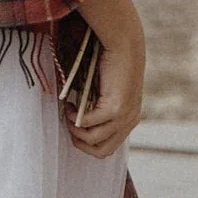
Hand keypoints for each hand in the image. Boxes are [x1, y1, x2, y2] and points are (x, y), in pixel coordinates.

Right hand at [69, 28, 142, 157]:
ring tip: (68, 112)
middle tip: (69, 124)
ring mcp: (123, 117)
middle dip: (80, 142)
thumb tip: (78, 122)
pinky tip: (70, 104)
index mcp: (129, 120)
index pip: (108, 148)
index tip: (75, 126)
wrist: (124, 45)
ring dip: (74, 129)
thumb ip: (98, 108)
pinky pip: (88, 124)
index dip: (87, 142)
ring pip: (92, 140)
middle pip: (101, 151)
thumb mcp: (107, 91)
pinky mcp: (115, 109)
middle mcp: (129, 122)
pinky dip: (74, 117)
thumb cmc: (113, 63)